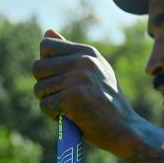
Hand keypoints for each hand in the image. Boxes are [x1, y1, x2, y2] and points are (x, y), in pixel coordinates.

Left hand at [32, 29, 142, 153]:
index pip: (46, 45)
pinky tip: (70, 117)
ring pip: (39, 88)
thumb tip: (47, 32)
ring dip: (49, 102)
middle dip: (45, 85)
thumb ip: (71, 53)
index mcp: (87, 52)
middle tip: (63, 97)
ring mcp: (78, 79)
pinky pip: (45, 105)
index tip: (61, 79)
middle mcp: (83, 61)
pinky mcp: (73, 98)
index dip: (47, 65)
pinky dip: (53, 115)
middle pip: (38, 67)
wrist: (125, 130)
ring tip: (69, 108)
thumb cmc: (107, 103)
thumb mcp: (94, 71)